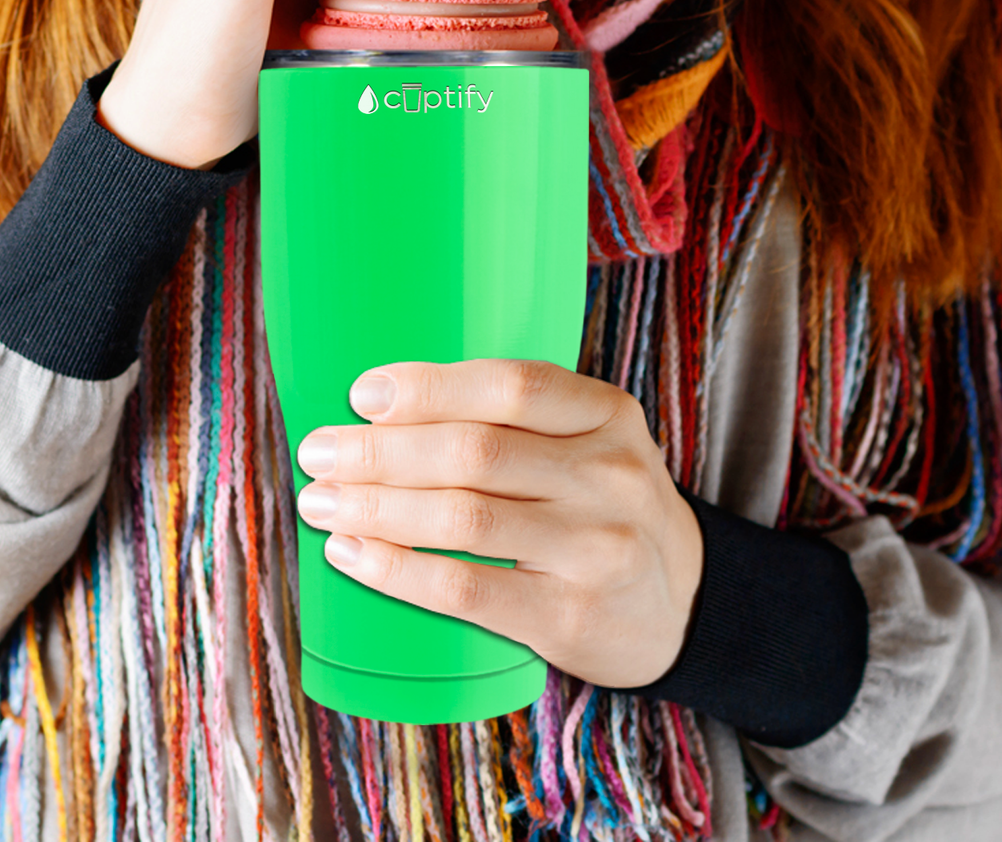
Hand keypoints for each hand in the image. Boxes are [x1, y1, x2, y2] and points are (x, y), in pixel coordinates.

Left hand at [295, 360, 704, 687]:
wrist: (683, 601)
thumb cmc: (603, 504)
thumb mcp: (588, 440)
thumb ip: (514, 418)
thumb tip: (382, 406)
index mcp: (607, 414)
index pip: (512, 385)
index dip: (429, 386)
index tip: (362, 394)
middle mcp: (609, 475)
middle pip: (474, 451)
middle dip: (380, 451)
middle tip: (318, 451)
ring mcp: (595, 549)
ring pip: (463, 518)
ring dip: (376, 507)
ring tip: (320, 501)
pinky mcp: (569, 616)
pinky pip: (466, 589)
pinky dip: (398, 570)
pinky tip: (352, 554)